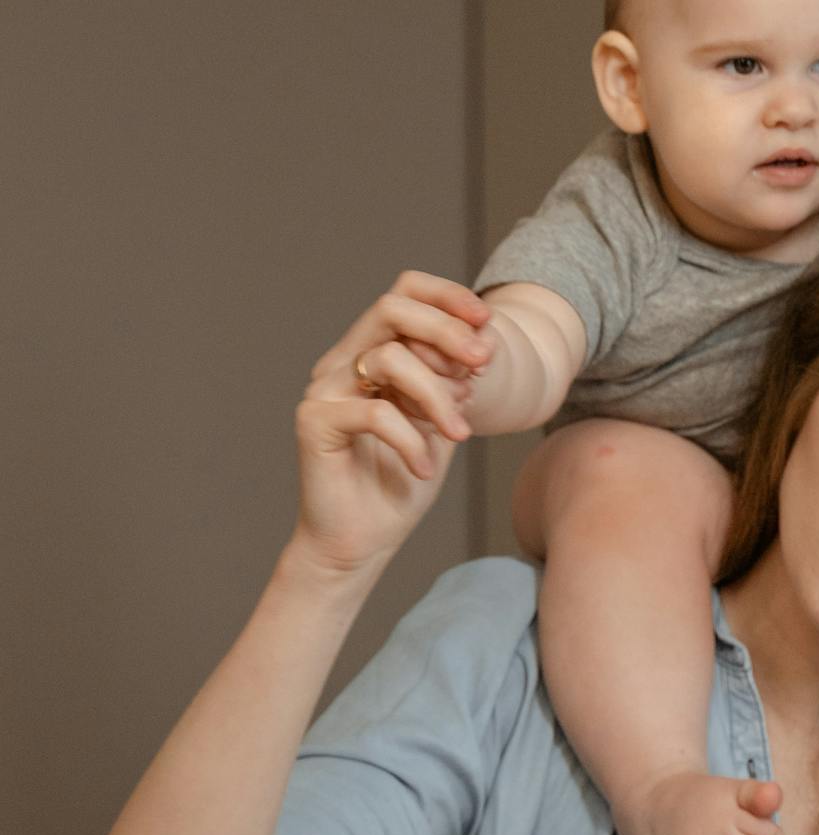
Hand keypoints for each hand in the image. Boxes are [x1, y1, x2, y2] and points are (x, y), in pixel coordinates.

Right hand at [290, 272, 492, 577]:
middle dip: (446, 331)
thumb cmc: (401, 481)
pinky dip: (411, 440)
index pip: (403, 294)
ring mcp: (324, 389)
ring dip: (438, 396)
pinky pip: (375, 412)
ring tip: (459, 435)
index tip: (488, 321)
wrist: (361, 540)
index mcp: (372, 352)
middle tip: (483, 365)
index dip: (446, 295)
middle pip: (392, 310)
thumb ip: (456, 382)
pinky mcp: (314, 422)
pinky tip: (425, 468)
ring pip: (389, 359)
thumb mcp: (443, 423)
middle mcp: (343, 362)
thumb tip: (485, 342)